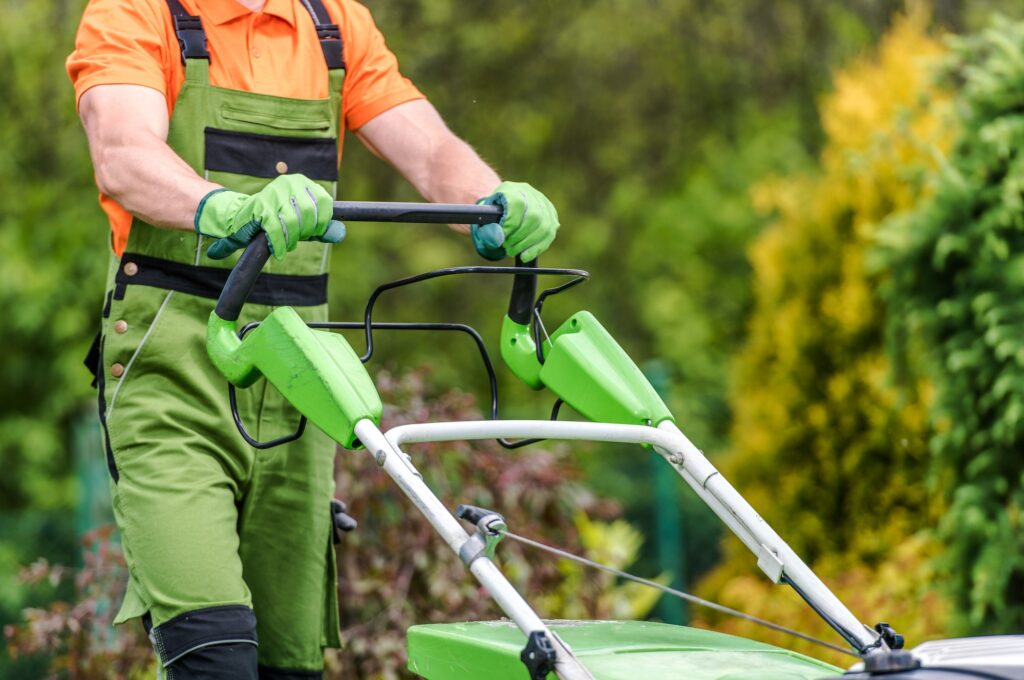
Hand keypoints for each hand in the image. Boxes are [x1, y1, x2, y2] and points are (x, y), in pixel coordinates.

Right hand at [195, 174, 345, 259]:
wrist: (244, 219)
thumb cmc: (279, 221)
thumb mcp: (304, 224)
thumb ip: (323, 229)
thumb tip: (341, 233)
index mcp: (302, 182)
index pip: (324, 201)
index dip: (323, 221)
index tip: (316, 232)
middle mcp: (288, 183)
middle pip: (308, 212)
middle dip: (306, 231)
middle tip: (298, 239)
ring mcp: (273, 193)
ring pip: (292, 221)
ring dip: (292, 239)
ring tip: (288, 245)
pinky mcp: (260, 207)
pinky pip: (276, 229)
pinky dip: (280, 244)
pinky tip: (280, 252)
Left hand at [472, 181, 558, 261]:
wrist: (502, 208)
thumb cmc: (492, 214)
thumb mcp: (484, 218)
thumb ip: (488, 229)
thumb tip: (497, 239)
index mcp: (511, 189)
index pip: (518, 204)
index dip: (511, 224)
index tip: (502, 239)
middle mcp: (529, 193)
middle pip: (534, 216)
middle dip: (520, 237)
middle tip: (508, 247)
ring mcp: (543, 203)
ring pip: (544, 226)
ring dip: (528, 244)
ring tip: (514, 251)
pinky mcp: (551, 215)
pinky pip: (549, 234)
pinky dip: (537, 248)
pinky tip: (526, 255)